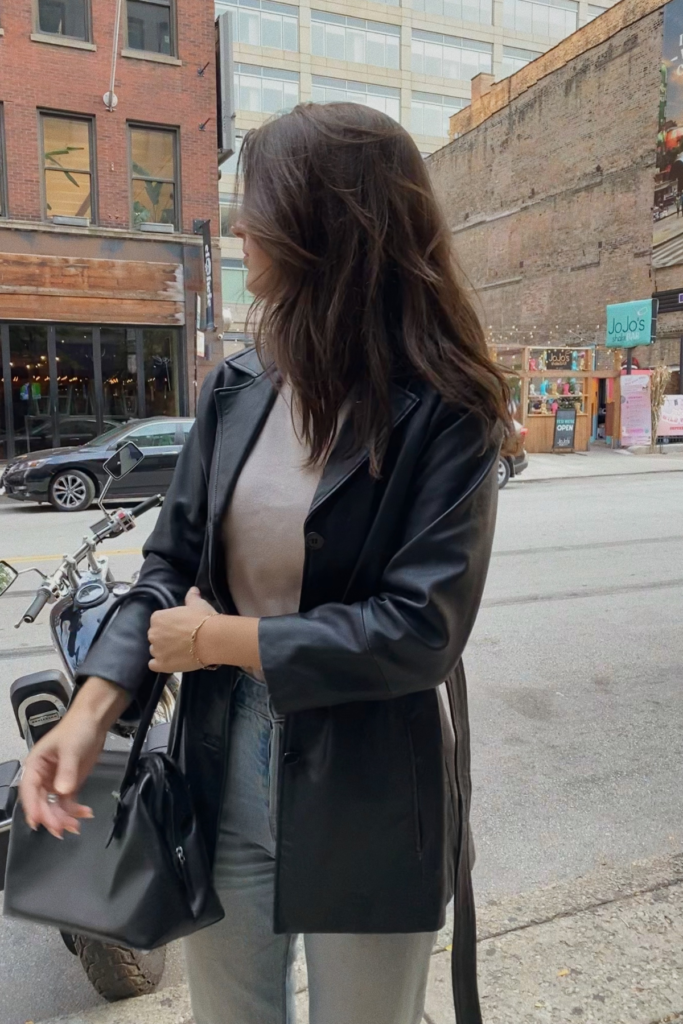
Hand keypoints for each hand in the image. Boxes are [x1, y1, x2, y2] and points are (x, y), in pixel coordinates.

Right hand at [19, 676, 126, 837]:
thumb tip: (62, 791)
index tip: (39, 822)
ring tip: (76, 825)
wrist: (94, 721)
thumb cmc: (77, 729)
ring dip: (63, 817)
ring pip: (54, 806)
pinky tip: (85, 814)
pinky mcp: (69, 785)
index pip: (29, 790)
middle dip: (51, 817)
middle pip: (41, 802)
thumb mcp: (71, 749)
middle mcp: (42, 777)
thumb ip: (67, 771)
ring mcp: (55, 782)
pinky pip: (68, 803)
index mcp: (35, 765)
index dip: (33, 807)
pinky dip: (75, 811)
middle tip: (62, 828)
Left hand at [148, 588, 218, 672]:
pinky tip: (171, 662)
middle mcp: (153, 634)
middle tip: (181, 639)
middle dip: (165, 638)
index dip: (169, 625)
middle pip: (156, 636)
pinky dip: (160, 664)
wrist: (211, 639)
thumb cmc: (203, 619)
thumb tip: (193, 590)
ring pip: (155, 651)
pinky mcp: (161, 665)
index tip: (179, 627)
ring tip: (179, 652)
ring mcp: (156, 650)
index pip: (158, 622)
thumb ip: (191, 597)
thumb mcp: (197, 604)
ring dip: (164, 651)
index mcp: (158, 618)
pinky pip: (154, 665)